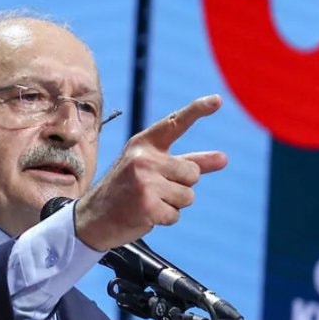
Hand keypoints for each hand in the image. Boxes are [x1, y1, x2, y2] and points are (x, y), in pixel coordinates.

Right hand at [74, 94, 227, 249]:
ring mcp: (144, 181)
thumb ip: (189, 162)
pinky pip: (176, 215)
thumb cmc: (127, 191)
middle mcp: (143, 158)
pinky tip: (146, 215)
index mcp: (144, 143)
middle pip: (193, 173)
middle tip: (154, 191)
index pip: (175, 123)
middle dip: (181, 186)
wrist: (93, 219)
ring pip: (188, 196)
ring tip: (149, 202)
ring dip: (174, 204)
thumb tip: (225, 158)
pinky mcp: (147, 205)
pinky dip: (165, 219)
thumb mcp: (153, 169)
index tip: (218, 100)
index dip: (198, 110)